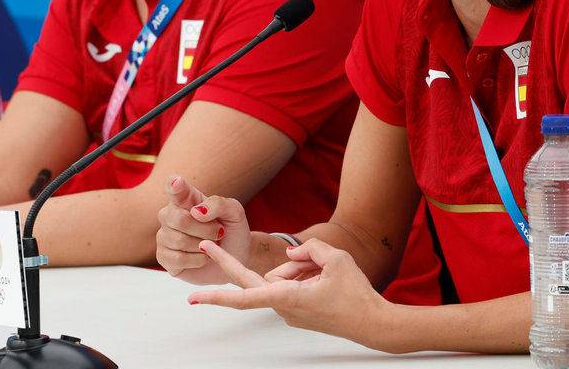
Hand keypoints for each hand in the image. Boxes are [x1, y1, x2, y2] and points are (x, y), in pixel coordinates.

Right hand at [156, 174, 250, 284]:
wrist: (236, 257)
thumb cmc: (232, 230)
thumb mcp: (234, 212)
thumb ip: (218, 204)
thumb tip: (196, 212)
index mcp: (185, 198)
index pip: (173, 186)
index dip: (173, 184)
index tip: (177, 183)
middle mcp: (170, 214)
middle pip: (180, 219)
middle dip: (206, 230)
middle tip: (219, 233)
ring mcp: (164, 236)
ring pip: (179, 241)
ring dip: (204, 246)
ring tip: (211, 244)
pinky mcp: (164, 257)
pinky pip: (177, 259)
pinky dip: (197, 260)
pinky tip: (203, 257)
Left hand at [188, 238, 391, 348]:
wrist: (374, 324)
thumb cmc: (357, 294)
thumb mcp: (336, 258)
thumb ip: (308, 249)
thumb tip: (290, 254)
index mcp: (288, 298)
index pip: (245, 297)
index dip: (217, 295)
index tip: (194, 297)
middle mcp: (284, 307)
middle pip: (255, 279)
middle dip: (229, 263)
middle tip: (206, 244)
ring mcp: (290, 311)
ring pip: (280, 277)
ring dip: (297, 267)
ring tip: (325, 272)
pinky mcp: (298, 310)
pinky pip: (292, 284)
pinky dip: (304, 274)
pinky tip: (324, 277)